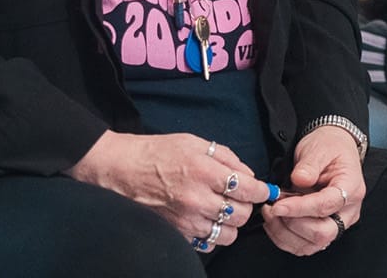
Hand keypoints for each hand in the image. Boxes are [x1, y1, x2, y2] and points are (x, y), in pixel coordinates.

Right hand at [66, 131, 267, 250]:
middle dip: (246, 205)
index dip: (262, 190)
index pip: (249, 189)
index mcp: (203, 171)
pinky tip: (207, 220)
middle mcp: (197, 198)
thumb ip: (225, 157)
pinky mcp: (178, 234)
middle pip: (242, 214)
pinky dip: (212, 235)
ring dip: (231, 223)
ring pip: (228, 234)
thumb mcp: (194, 142)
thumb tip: (248, 173)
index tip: (263, 189)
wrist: (123, 170)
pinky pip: (208, 244)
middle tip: (239, 197)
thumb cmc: (157, 153)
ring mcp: (187, 220)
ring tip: (222, 210)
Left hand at [263, 125, 364, 256]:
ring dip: (285, 234)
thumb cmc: (329, 147)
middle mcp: (348, 211)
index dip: (300, 209)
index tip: (278, 206)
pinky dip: (285, 238)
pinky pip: (305, 245)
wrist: (334, 148)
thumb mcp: (319, 148)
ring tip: (270, 213)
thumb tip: (299, 179)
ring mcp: (337, 223)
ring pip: (312, 244)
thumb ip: (309, 165)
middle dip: (292, 225)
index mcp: (351, 188)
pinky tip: (274, 222)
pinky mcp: (323, 228)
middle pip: (323, 233)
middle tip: (272, 208)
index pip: (326, 206)